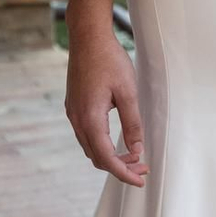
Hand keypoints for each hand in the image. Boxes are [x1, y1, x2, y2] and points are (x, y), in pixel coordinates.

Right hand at [64, 0, 146, 185]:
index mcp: (90, 118)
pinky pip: (86, 134)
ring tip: (134, 154)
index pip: (106, 158)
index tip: (140, 180)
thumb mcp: (127, 92)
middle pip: (97, 157)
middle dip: (120, 167)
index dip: (124, 173)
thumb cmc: (109, 60)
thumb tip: (137, 149)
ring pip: (91, 147)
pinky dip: (102, 143)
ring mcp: (73, 113)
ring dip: (111, 155)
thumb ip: (132, 123)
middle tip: (143, 166)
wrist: (87, 36)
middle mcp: (77, 119)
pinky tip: (118, 139)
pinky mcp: (74, 105)